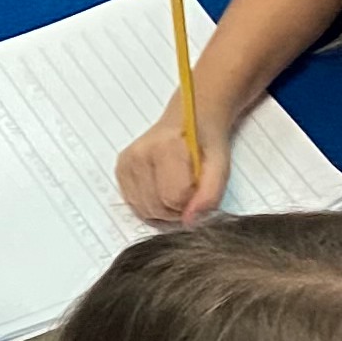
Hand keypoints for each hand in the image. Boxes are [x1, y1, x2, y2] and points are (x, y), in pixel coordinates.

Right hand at [116, 85, 236, 225]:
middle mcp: (140, 154)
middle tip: (190, 192)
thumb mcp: (220, 165)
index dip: (192, 202)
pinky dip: (151, 205)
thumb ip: (210, 194)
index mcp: (166, 147)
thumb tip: (190, 221)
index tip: (199, 188)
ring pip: (144, 210)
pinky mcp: (120, 169)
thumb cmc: (206, 140)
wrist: (188, 119)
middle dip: (177, 209)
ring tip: (177, 190)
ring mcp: (127, 162)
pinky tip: (162, 189)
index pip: (174, 199)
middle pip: (157, 208)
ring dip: (164, 210)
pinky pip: (134, 204)